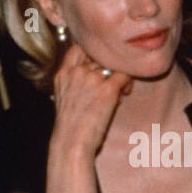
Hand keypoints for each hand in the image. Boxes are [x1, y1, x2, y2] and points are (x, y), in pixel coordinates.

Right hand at [47, 44, 132, 192]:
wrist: (71, 144)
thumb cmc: (70, 128)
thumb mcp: (64, 99)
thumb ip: (75, 84)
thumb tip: (97, 77)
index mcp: (63, 74)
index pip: (78, 48)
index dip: (91, 53)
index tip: (98, 65)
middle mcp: (77, 72)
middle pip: (99, 57)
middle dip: (107, 69)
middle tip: (112, 84)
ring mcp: (92, 79)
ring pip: (113, 66)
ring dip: (118, 76)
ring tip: (119, 91)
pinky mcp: (107, 89)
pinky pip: (125, 75)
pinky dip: (128, 83)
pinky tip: (125, 93)